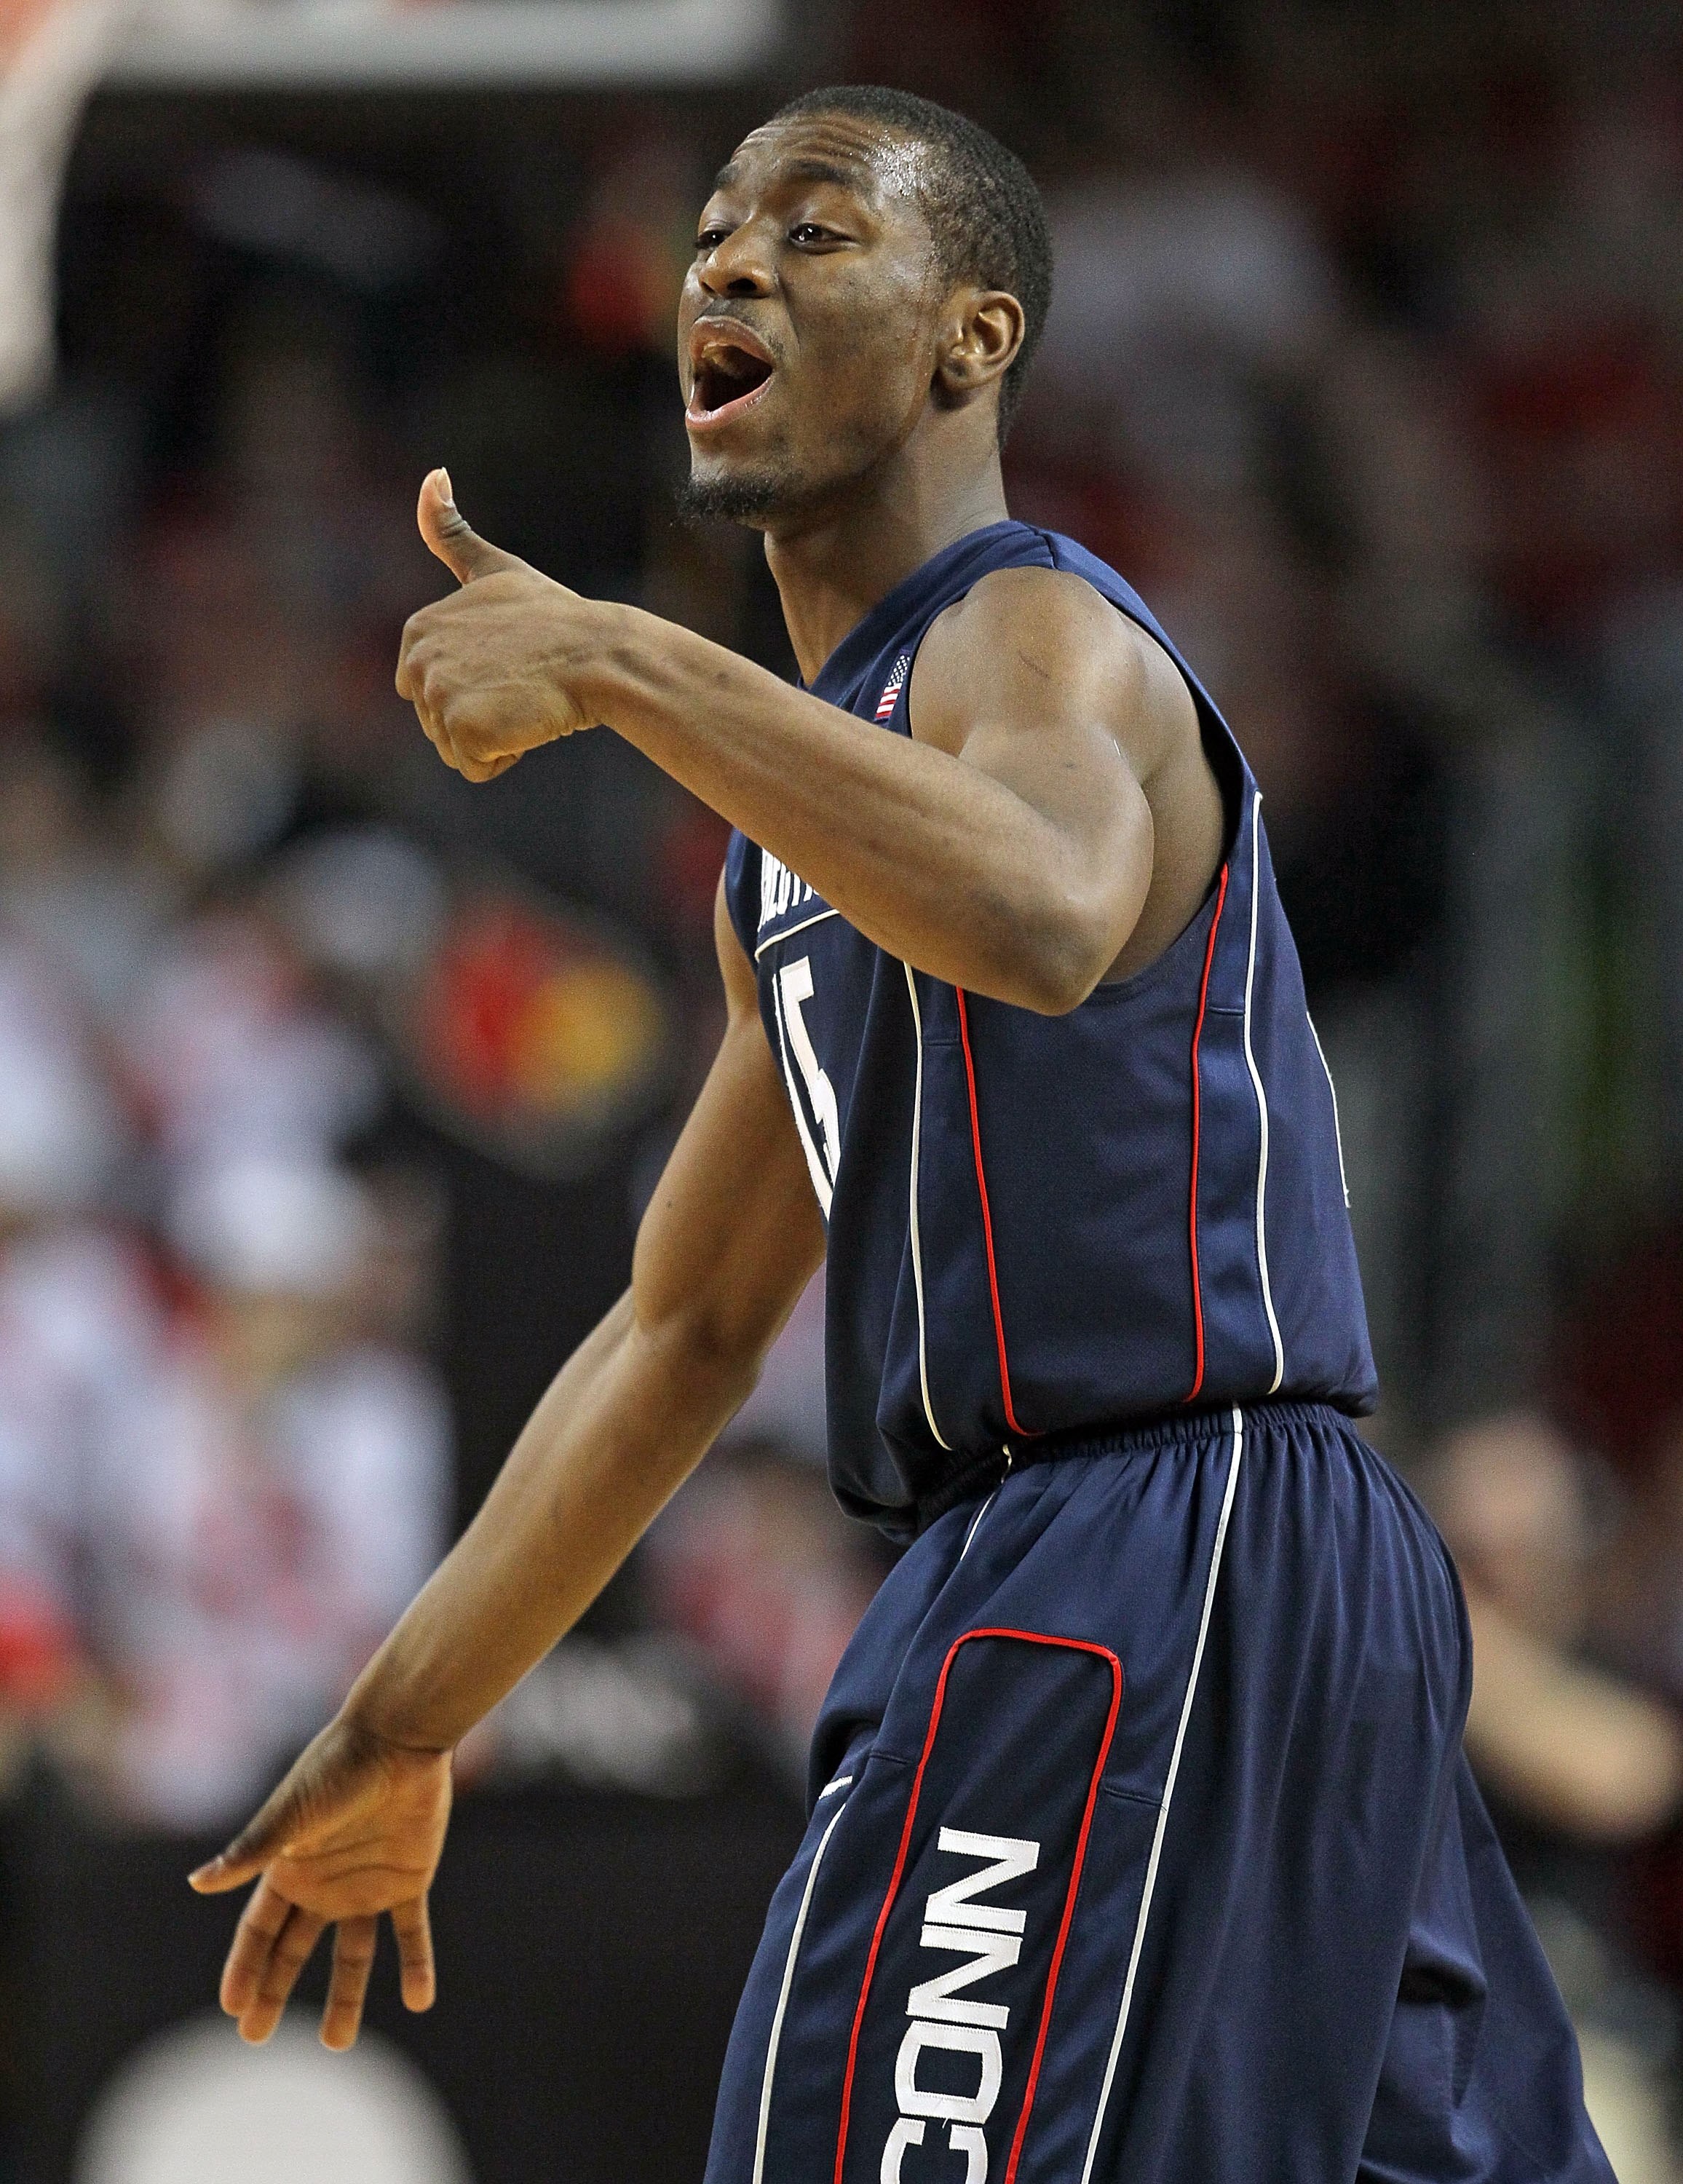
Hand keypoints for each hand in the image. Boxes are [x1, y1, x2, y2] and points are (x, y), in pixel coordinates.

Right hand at [188, 1716, 453, 2049]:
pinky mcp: (409, 1878)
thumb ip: (253, 1851)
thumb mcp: (292, 1813)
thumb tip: (198, 1883)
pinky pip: (412, 1932)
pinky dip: (417, 1965)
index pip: (259, 1930)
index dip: (245, 1968)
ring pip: (353, 1952)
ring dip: (346, 1995)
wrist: (400, 1737)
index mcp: (290, 1867)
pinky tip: (421, 2000)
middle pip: (293, 1948)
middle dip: (274, 1990)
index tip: (233, 2010)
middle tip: (254, 2036)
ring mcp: (367, 1883)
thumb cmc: (339, 1767)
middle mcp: (325, 1882)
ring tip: (336, 2042)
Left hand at [396, 469, 599, 782]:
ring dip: (495, 736)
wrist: (600, 654)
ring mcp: (437, 696)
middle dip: (481, 715)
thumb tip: (432, 474)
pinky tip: (530, 723)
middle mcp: (417, 660)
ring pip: (455, 747)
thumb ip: (451, 532)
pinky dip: (506, 756)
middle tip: (523, 684)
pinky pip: (475, 767)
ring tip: (527, 701)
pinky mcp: (461, 729)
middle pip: (437, 721)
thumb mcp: (497, 570)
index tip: (511, 661)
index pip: (429, 689)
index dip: (476, 685)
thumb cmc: (557, 617)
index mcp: (417, 628)